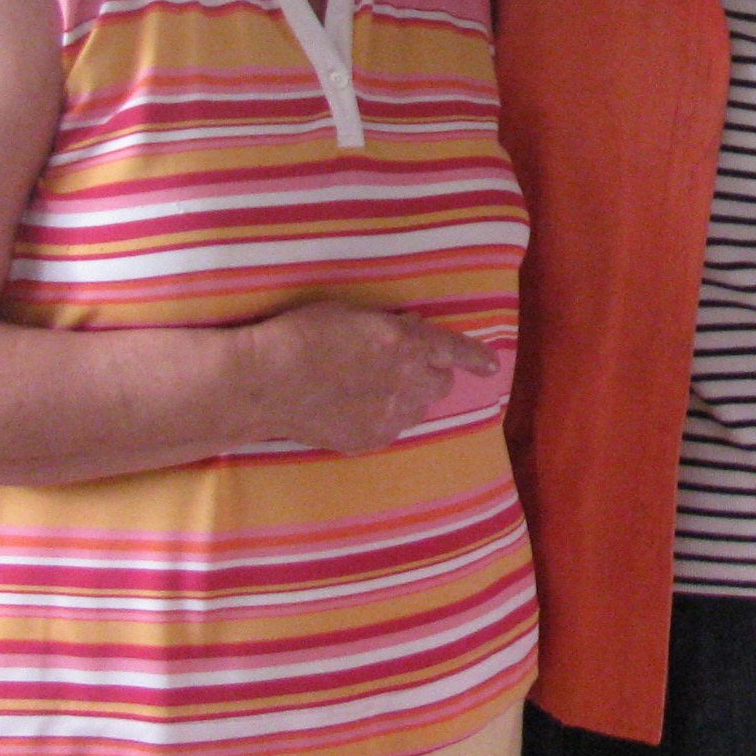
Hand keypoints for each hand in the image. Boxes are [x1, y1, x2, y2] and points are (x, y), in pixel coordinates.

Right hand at [248, 302, 499, 456]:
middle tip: (399, 367)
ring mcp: (390, 416)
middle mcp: (407, 381)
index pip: (455, 351)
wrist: (263, 382)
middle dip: (428, 374)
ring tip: (369, 389)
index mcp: (405, 343)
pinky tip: (350, 408)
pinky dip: (382, 418)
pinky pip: (391, 429)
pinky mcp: (370, 440)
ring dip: (407, 398)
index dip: (476, 357)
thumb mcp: (352, 315)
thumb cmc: (301, 335)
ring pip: (418, 409)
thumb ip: (390, 327)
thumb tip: (412, 330)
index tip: (491, 366)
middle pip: (441, 383)